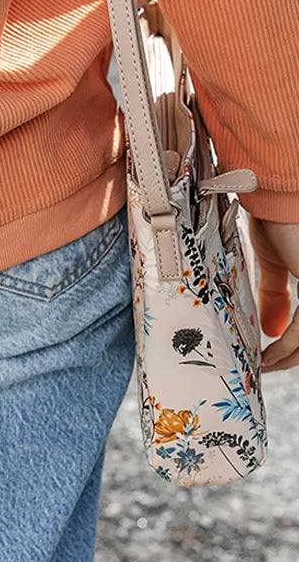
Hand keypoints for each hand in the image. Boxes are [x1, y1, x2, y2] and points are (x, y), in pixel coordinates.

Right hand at [247, 217, 298, 371]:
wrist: (273, 196)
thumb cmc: (275, 217)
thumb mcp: (274, 264)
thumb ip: (276, 296)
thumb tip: (271, 329)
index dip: (296, 344)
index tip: (273, 355)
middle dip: (293, 355)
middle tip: (269, 365)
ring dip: (290, 357)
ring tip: (266, 365)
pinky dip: (286, 348)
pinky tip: (269, 355)